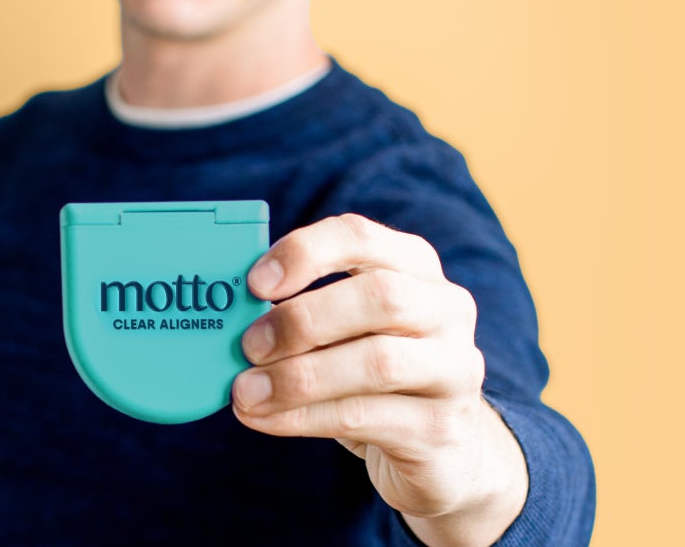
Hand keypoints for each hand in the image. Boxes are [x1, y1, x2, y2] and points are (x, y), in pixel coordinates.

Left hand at [230, 214, 527, 546]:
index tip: (255, 283)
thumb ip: (305, 310)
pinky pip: (365, 417)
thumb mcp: (348, 329)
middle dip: (303, 320)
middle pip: (380, 296)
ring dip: (299, 377)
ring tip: (246, 392)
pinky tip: (265, 418)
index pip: (361, 236)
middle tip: (248, 345)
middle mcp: (446, 308)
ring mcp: (454, 369)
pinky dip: (304, 418)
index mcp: (415, 265)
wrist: (440, 449)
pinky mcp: (440, 428)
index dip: (305, 252)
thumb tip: (230, 317)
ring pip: (377, 362)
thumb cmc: (374, 372)